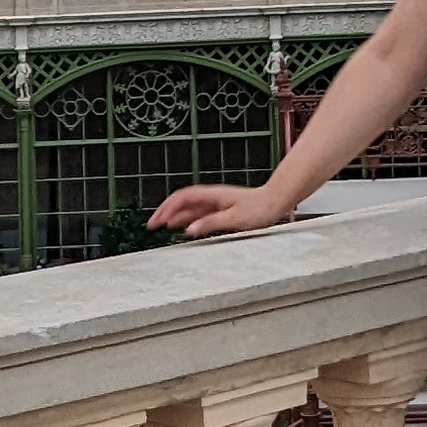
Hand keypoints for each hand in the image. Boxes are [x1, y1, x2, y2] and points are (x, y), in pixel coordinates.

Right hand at [147, 181, 290, 238]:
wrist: (275, 201)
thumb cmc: (258, 209)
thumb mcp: (234, 219)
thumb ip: (211, 224)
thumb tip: (189, 230)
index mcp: (211, 195)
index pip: (182, 198)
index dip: (166, 208)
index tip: (156, 221)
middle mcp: (211, 197)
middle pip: (182, 202)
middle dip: (165, 211)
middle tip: (151, 225)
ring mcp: (215, 202)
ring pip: (189, 207)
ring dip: (174, 215)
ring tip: (161, 226)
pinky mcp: (221, 209)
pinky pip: (199, 213)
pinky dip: (188, 219)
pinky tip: (184, 229)